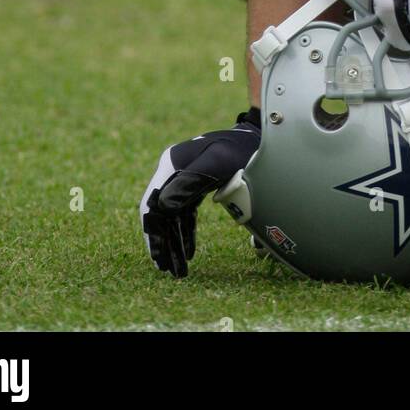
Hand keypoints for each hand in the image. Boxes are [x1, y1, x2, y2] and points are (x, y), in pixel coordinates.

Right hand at [139, 111, 260, 276]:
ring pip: (173, 217)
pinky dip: (186, 233)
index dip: (153, 233)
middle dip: (165, 243)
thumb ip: (189, 182)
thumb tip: (162, 207)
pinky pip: (185, 214)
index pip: (153, 204)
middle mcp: (172, 171)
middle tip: (169, 271)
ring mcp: (183, 178)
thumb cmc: (238, 149)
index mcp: (171, 164)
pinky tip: (190, 252)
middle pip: (161, 213)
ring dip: (175, 242)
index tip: (157, 258)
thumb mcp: (216, 164)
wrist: (256, 138)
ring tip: (179, 269)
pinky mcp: (195, 185)